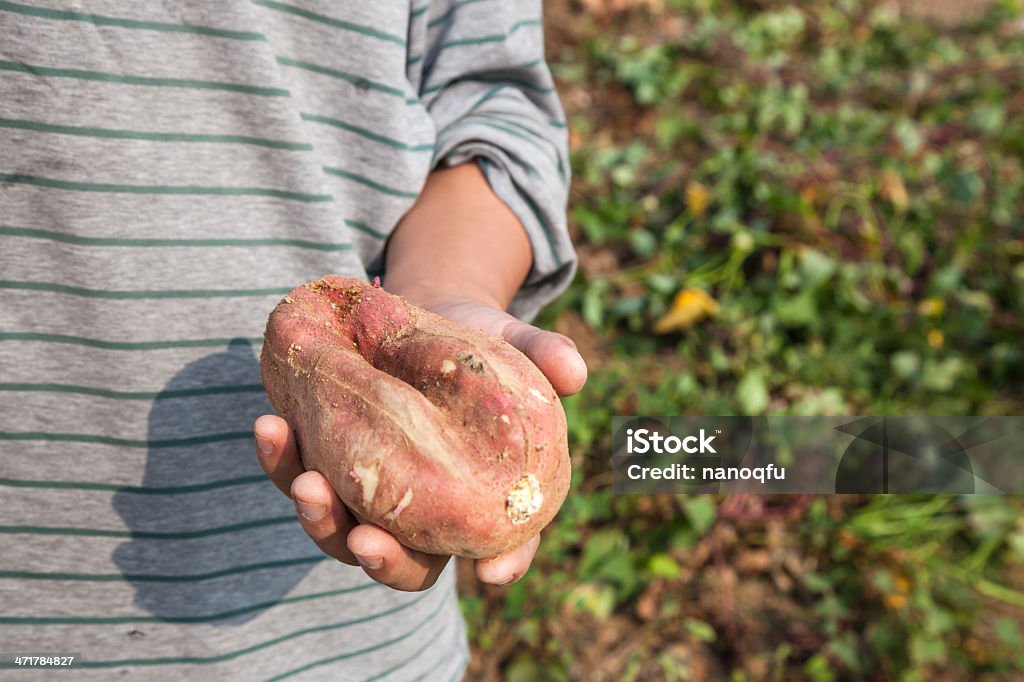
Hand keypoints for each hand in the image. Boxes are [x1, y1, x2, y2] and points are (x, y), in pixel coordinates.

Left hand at [253, 298, 586, 591]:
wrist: (417, 314)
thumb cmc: (475, 339)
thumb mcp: (510, 340)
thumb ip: (541, 351)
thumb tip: (573, 370)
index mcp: (481, 496)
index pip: (505, 544)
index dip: (506, 562)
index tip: (493, 573)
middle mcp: (425, 510)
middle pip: (408, 563)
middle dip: (385, 560)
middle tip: (367, 539)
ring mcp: (372, 492)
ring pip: (343, 532)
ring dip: (320, 516)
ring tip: (306, 480)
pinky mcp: (328, 460)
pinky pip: (300, 474)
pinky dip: (282, 459)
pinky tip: (273, 424)